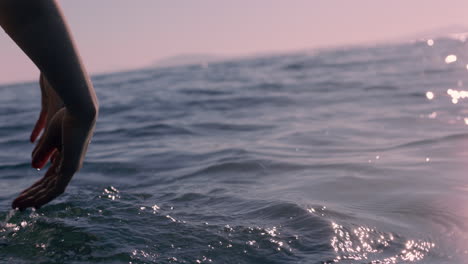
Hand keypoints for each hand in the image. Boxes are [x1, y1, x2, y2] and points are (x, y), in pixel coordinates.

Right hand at [12, 76, 95, 209]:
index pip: (49, 179)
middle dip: (31, 196)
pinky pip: (57, 188)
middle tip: (15, 205)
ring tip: (18, 206)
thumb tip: (34, 167)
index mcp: (66, 158)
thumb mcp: (50, 138)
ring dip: (34, 199)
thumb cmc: (67, 118)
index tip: (22, 196)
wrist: (79, 111)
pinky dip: (44, 197)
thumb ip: (42, 152)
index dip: (35, 188)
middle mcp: (70, 165)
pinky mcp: (71, 167)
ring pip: (52, 191)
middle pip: (49, 187)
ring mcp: (72, 167)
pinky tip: (33, 204)